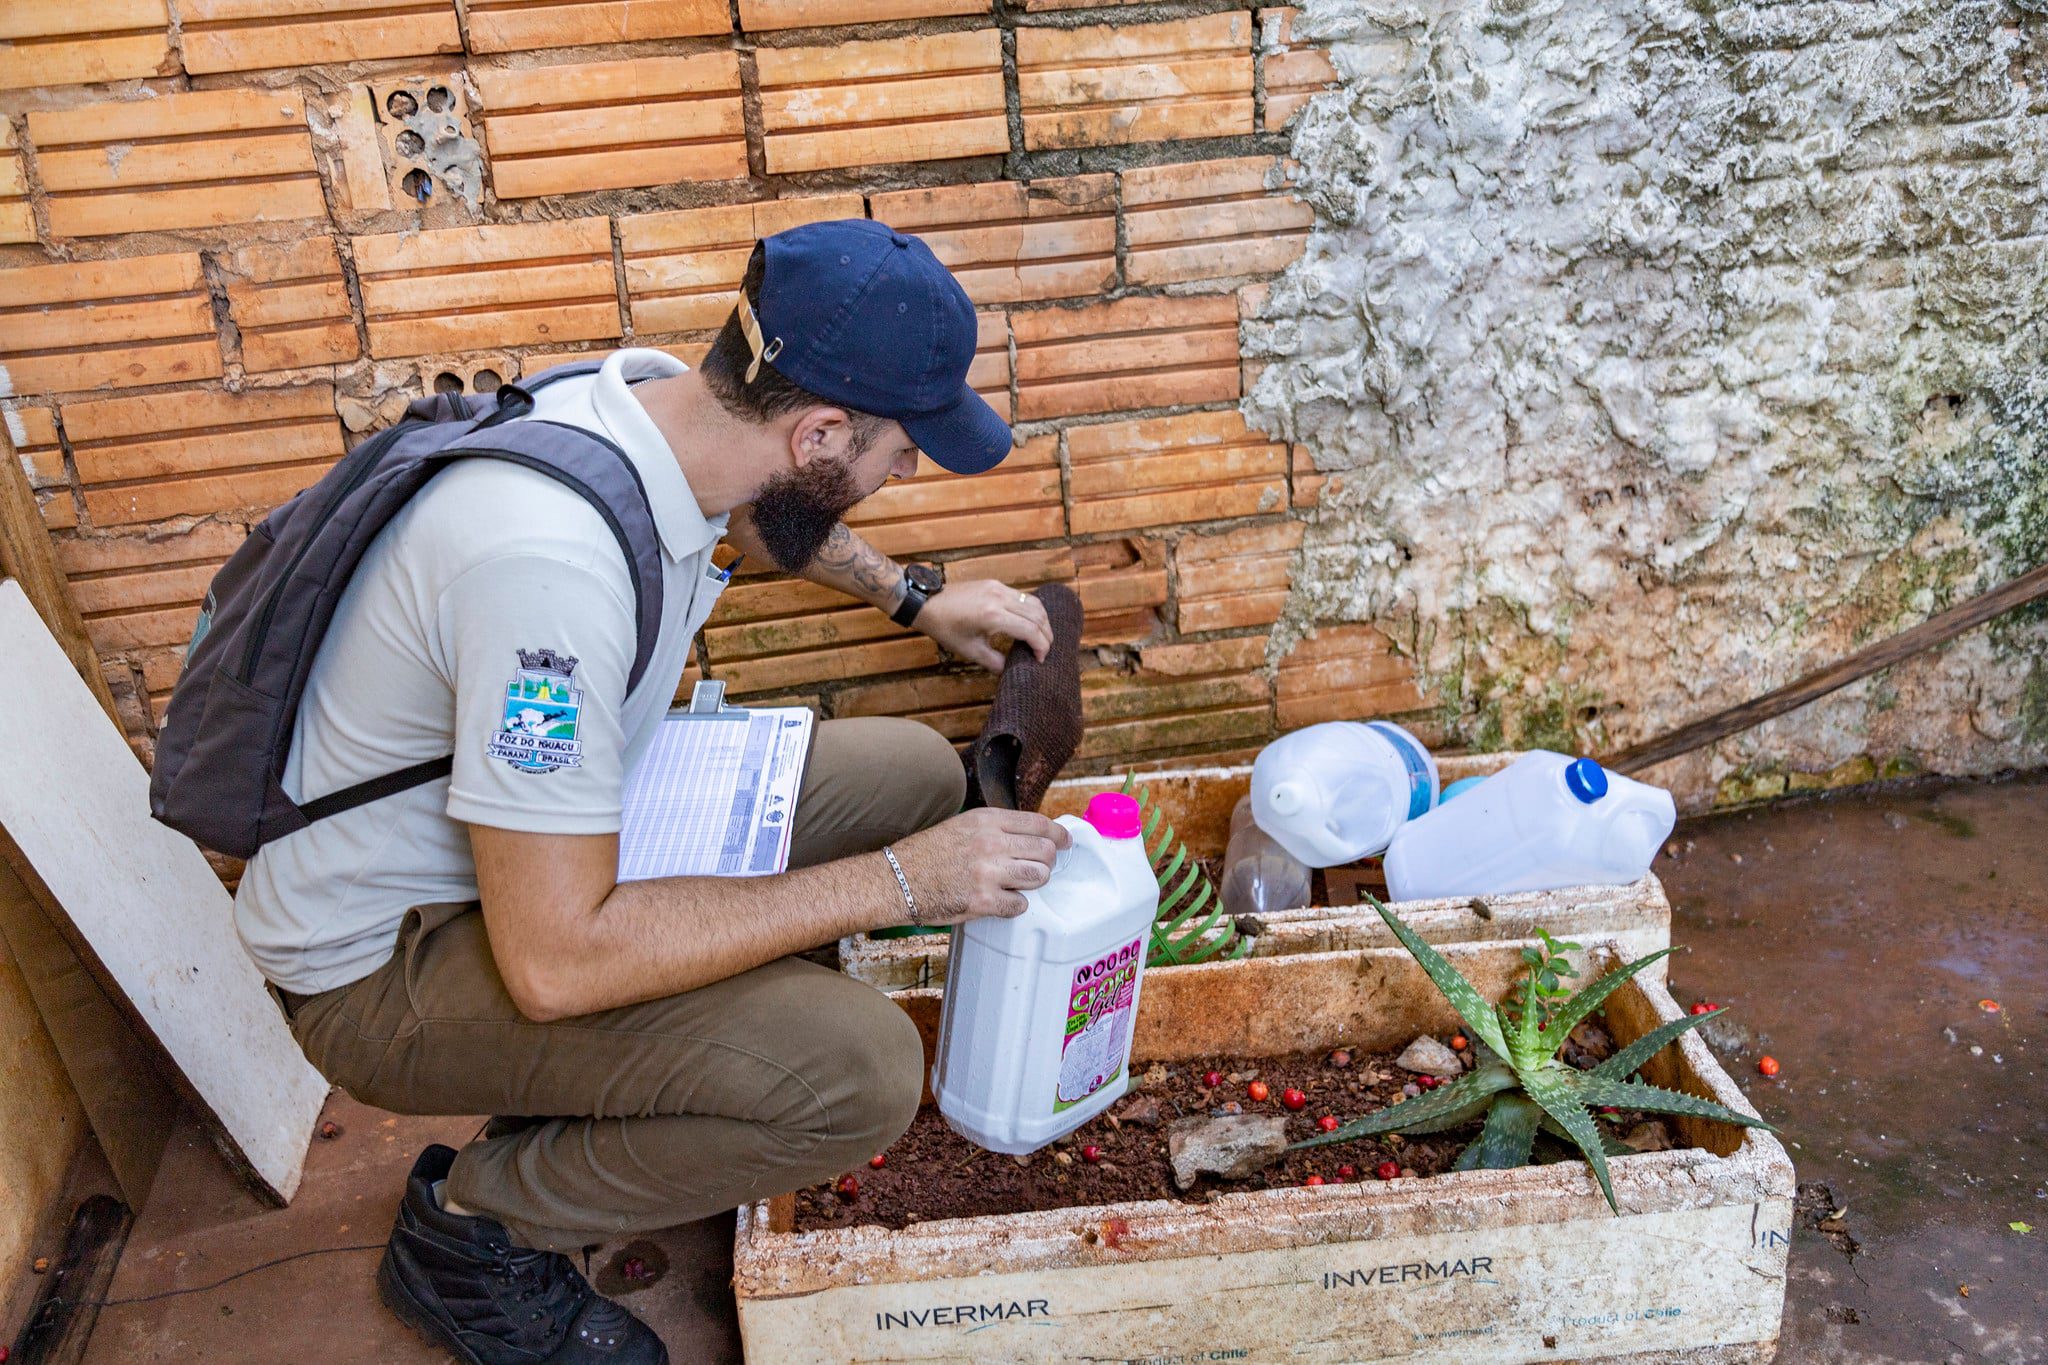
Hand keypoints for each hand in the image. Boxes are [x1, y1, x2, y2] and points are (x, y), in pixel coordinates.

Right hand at [886, 808, 1070, 925]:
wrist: (896, 880)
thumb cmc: (926, 854)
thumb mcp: (962, 826)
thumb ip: (996, 829)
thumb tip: (1031, 837)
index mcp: (986, 821)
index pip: (1039, 824)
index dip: (1059, 834)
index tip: (1065, 841)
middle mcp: (990, 843)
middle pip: (1045, 851)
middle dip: (1046, 862)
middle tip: (1037, 868)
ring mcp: (988, 873)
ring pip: (1039, 877)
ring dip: (1033, 883)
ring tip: (1016, 884)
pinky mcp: (983, 901)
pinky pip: (1020, 905)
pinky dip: (1014, 906)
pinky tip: (1000, 901)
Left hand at [912, 579, 1053, 671]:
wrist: (927, 602)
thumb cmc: (945, 628)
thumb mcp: (969, 650)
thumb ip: (994, 661)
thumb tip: (1011, 670)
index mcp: (993, 616)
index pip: (1030, 630)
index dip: (1041, 646)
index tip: (1040, 659)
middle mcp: (1000, 598)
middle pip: (1037, 614)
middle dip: (1046, 634)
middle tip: (1045, 650)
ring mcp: (999, 587)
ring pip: (1033, 602)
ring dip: (1042, 620)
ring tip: (1041, 636)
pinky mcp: (995, 583)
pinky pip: (1022, 596)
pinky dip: (1031, 610)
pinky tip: (1029, 622)